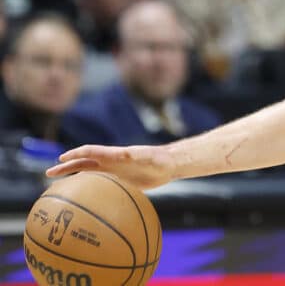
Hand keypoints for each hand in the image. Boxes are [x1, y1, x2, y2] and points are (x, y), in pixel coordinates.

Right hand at [46, 145, 176, 190]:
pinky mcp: (119, 181)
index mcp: (114, 155)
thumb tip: (125, 154)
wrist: (169, 165)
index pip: (91, 152)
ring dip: (73, 178)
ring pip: (88, 174)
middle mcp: (111, 162)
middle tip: (48, 173)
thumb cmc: (159, 159)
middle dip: (66, 167)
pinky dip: (88, 189)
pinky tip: (81, 200)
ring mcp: (113, 171)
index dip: (76, 154)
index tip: (61, 159)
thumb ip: (137, 155)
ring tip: (58, 186)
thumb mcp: (148, 156)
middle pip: (83, 163)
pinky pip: (99, 185)